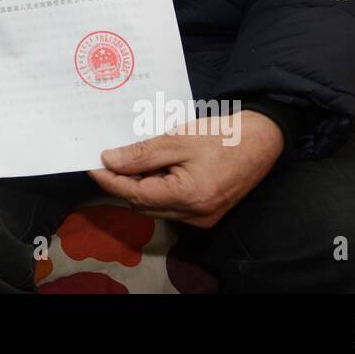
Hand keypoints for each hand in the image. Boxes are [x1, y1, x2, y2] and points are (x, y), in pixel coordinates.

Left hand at [88, 110, 283, 227]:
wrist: (262, 140)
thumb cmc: (222, 135)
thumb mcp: (178, 138)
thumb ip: (143, 153)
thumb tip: (110, 161)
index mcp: (188, 196)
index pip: (135, 194)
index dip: (110, 180)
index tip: (91, 164)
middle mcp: (195, 215)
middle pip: (143, 204)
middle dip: (122, 183)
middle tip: (107, 158)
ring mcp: (202, 218)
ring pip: (156, 207)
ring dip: (139, 187)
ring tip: (129, 160)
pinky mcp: (207, 213)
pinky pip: (171, 206)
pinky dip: (157, 189)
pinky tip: (152, 168)